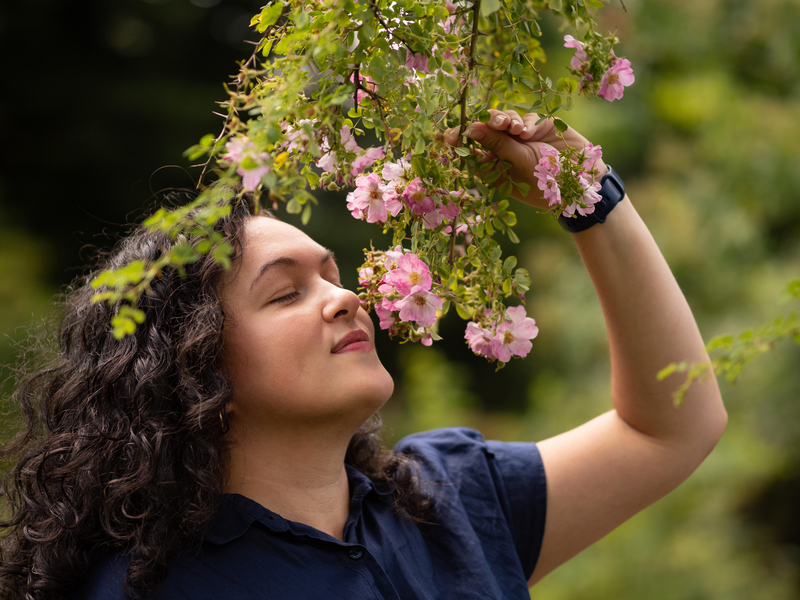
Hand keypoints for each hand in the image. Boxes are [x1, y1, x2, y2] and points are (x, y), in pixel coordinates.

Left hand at [442, 109, 606, 210]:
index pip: (469, 149)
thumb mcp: (517, 163)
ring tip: (512, 127)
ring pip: (504, 118)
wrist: (580, 180)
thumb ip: (495, 142)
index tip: (450, 135)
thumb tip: (470, 127)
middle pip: (485, 128)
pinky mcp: (538, 126)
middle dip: (486, 122)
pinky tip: (527, 132)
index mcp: (492, 166)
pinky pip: (526, 117)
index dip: (460, 139)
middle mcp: (504, 150)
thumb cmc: (545, 181)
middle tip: (491, 122)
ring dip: (505, 119)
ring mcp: (521, 137)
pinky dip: (525, 122)